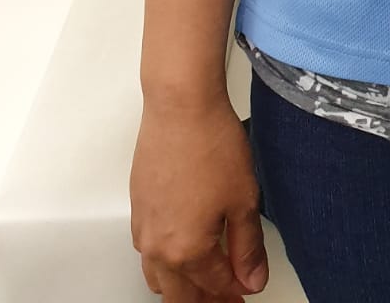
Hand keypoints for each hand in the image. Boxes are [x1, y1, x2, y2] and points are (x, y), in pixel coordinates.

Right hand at [130, 92, 268, 300]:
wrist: (180, 106)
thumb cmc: (212, 145)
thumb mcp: (243, 199)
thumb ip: (247, 247)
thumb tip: (252, 280)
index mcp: (186, 251)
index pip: (213, 287)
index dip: (234, 292)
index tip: (246, 290)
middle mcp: (157, 247)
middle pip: (179, 294)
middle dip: (205, 299)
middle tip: (227, 294)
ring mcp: (143, 227)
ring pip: (158, 277)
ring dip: (181, 285)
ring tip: (206, 279)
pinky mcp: (137, 207)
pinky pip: (147, 251)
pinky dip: (166, 261)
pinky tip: (183, 248)